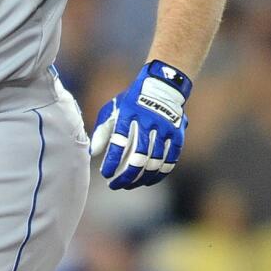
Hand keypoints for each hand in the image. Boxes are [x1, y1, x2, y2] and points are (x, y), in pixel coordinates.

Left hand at [90, 60, 190, 189]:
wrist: (162, 85)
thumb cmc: (131, 101)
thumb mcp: (113, 109)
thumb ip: (102, 130)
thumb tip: (93, 153)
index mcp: (129, 114)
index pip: (119, 142)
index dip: (111, 161)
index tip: (105, 174)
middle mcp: (149, 122)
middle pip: (139, 157)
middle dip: (126, 175)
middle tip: (115, 185)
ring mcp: (166, 130)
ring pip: (155, 162)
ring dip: (141, 178)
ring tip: (128, 185)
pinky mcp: (178, 136)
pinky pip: (170, 161)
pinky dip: (158, 174)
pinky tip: (147, 181)